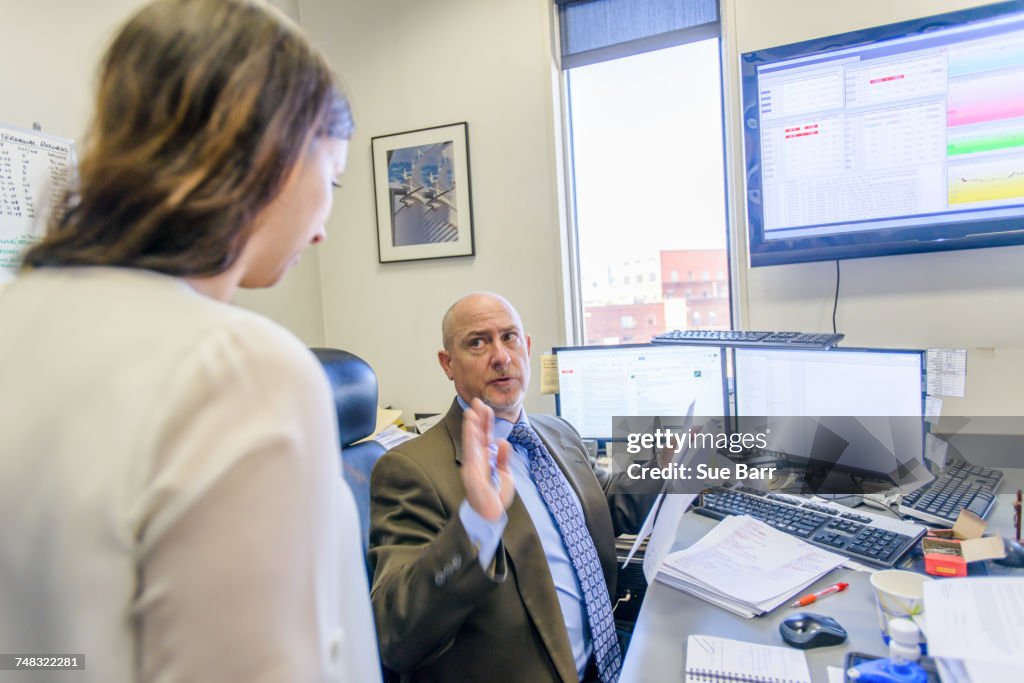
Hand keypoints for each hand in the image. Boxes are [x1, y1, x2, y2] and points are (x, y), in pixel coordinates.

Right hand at [461, 398, 514, 520]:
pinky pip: (470, 451)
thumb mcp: (505, 475)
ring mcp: (473, 464)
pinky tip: (470, 426)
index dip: (486, 422)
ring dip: (471, 425)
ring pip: (472, 440)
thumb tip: (503, 442)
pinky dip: (470, 438)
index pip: (487, 436)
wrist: (490, 515)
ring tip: (471, 410)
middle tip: (477, 401)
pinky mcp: (471, 470)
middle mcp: (478, 459)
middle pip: (478, 435)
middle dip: (478, 418)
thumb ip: (503, 458)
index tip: (485, 408)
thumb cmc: (495, 499)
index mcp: (487, 459)